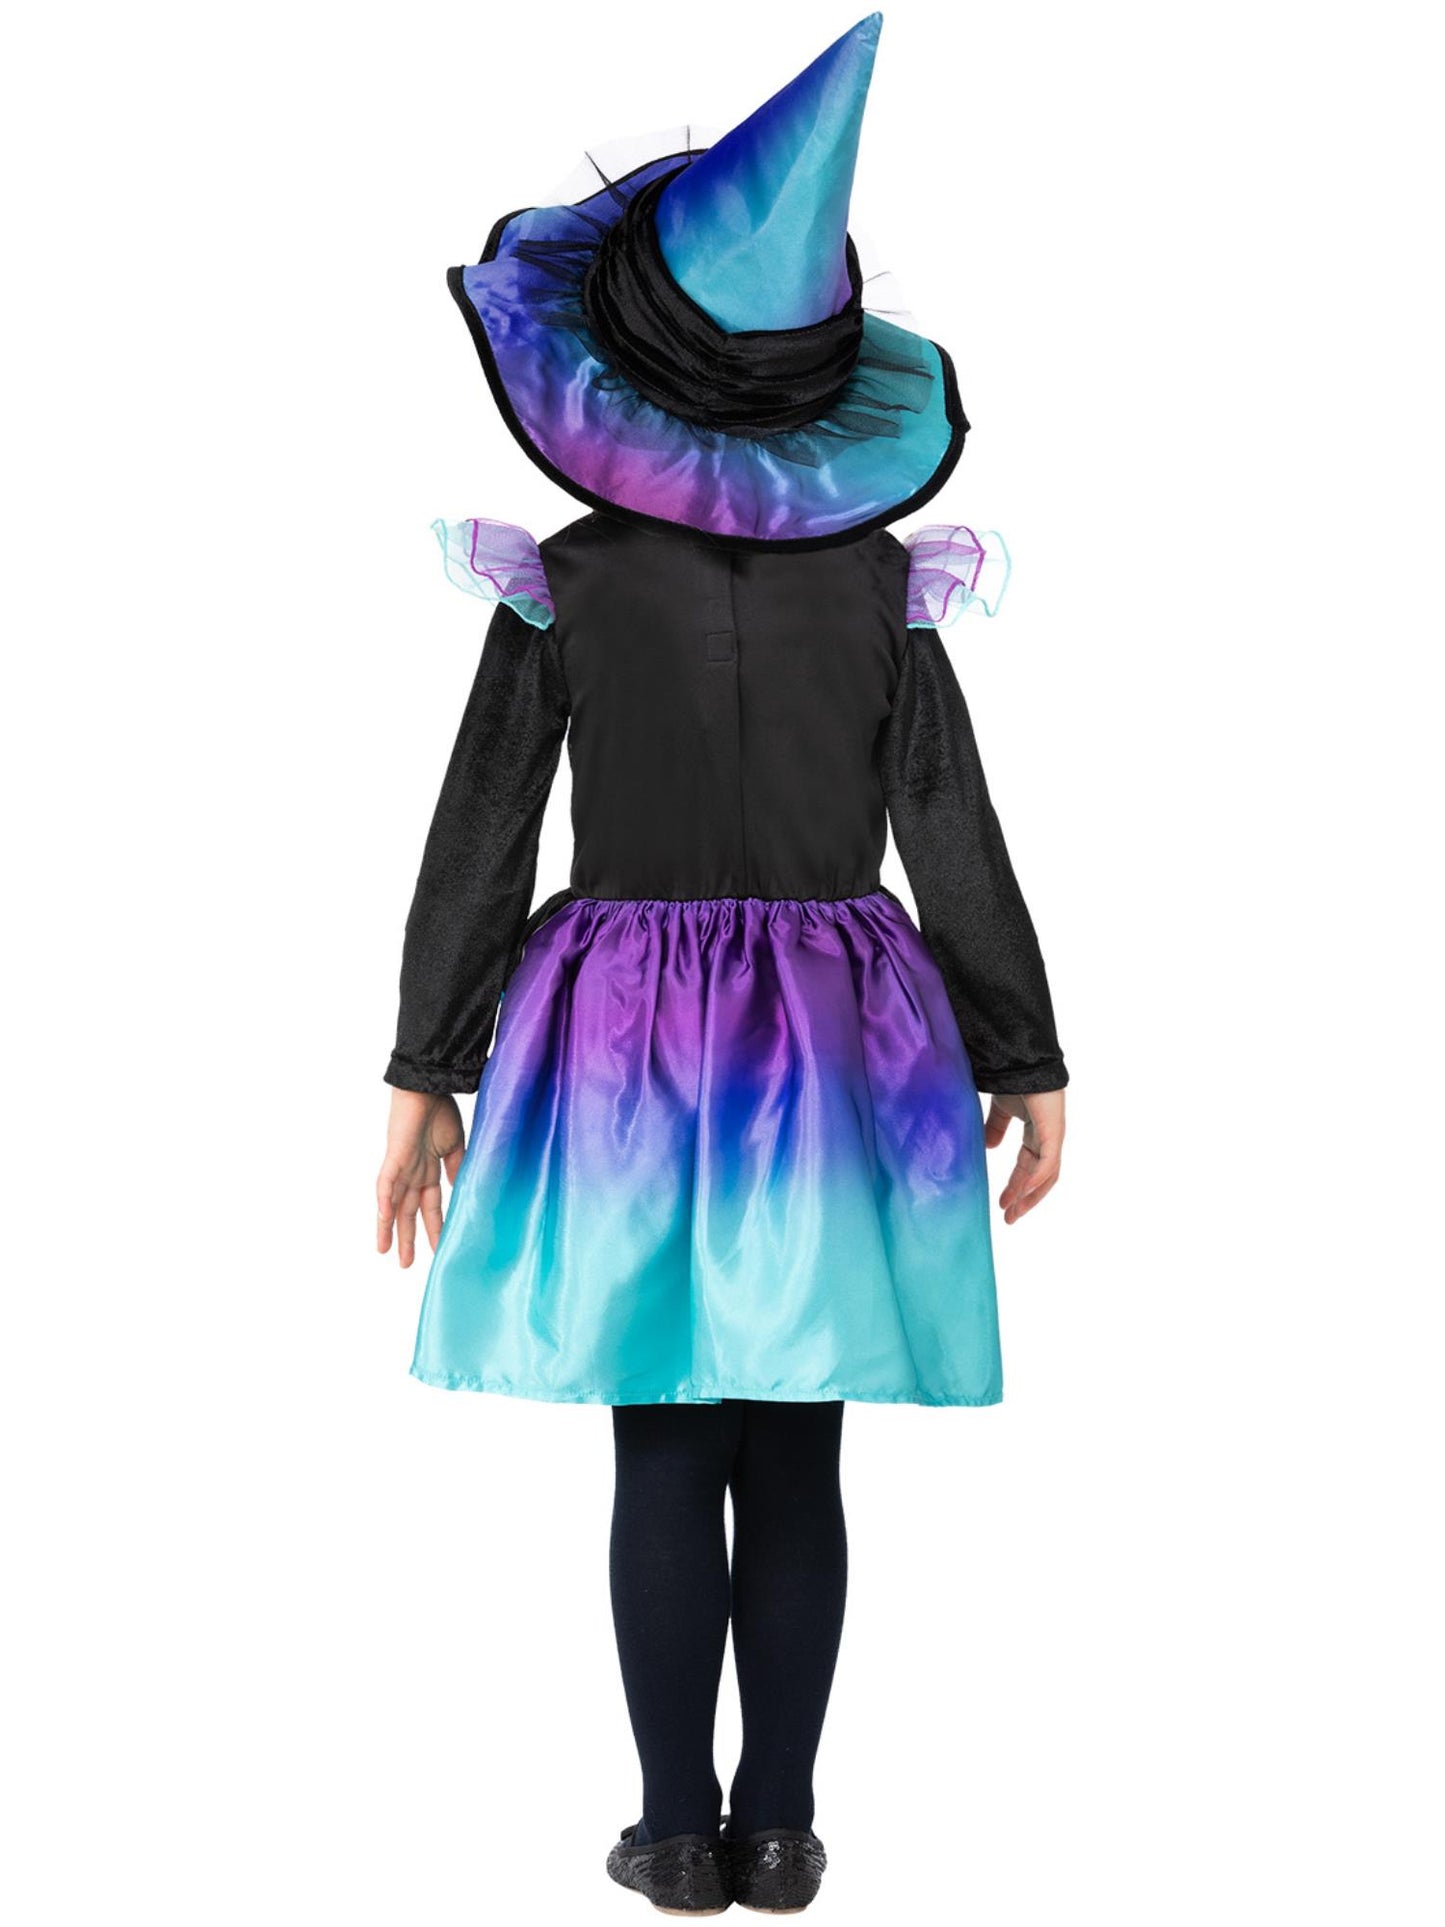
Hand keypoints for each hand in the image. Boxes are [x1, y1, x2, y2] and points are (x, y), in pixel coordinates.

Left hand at [376, 1089, 465, 1267]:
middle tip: (405, 1264)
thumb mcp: (455, 1145)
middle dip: (407, 1237)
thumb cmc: (440, 1110)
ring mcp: (402, 1166)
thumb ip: (455, 1168)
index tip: (439, 1248)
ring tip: (386, 1252)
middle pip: (408, 1212)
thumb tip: (459, 1191)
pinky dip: (384, 1198)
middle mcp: (413, 1173)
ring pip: (392, 1204)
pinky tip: (383, 1216)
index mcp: (429, 1171)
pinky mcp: (394, 1156)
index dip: (434, 1228)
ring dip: (389, 1228)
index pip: (431, 1207)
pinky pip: (386, 1181)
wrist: (429, 1086)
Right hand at [984, 1088, 1064, 1223]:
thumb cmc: (1012, 1080)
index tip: (1002, 1204)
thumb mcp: (1000, 1111)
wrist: (1018, 1062)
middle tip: (1009, 1217)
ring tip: (1014, 1212)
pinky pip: (1048, 1163)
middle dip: (1024, 1198)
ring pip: (1047, 1175)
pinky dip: (1037, 1179)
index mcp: (1036, 1134)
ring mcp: (1053, 1136)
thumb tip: (988, 1148)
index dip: (1016, 1186)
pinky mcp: (1054, 1132)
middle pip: (1040, 1177)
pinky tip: (1024, 1192)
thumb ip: (995, 1129)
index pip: (1028, 1167)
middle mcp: (1048, 1138)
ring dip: (1030, 1196)